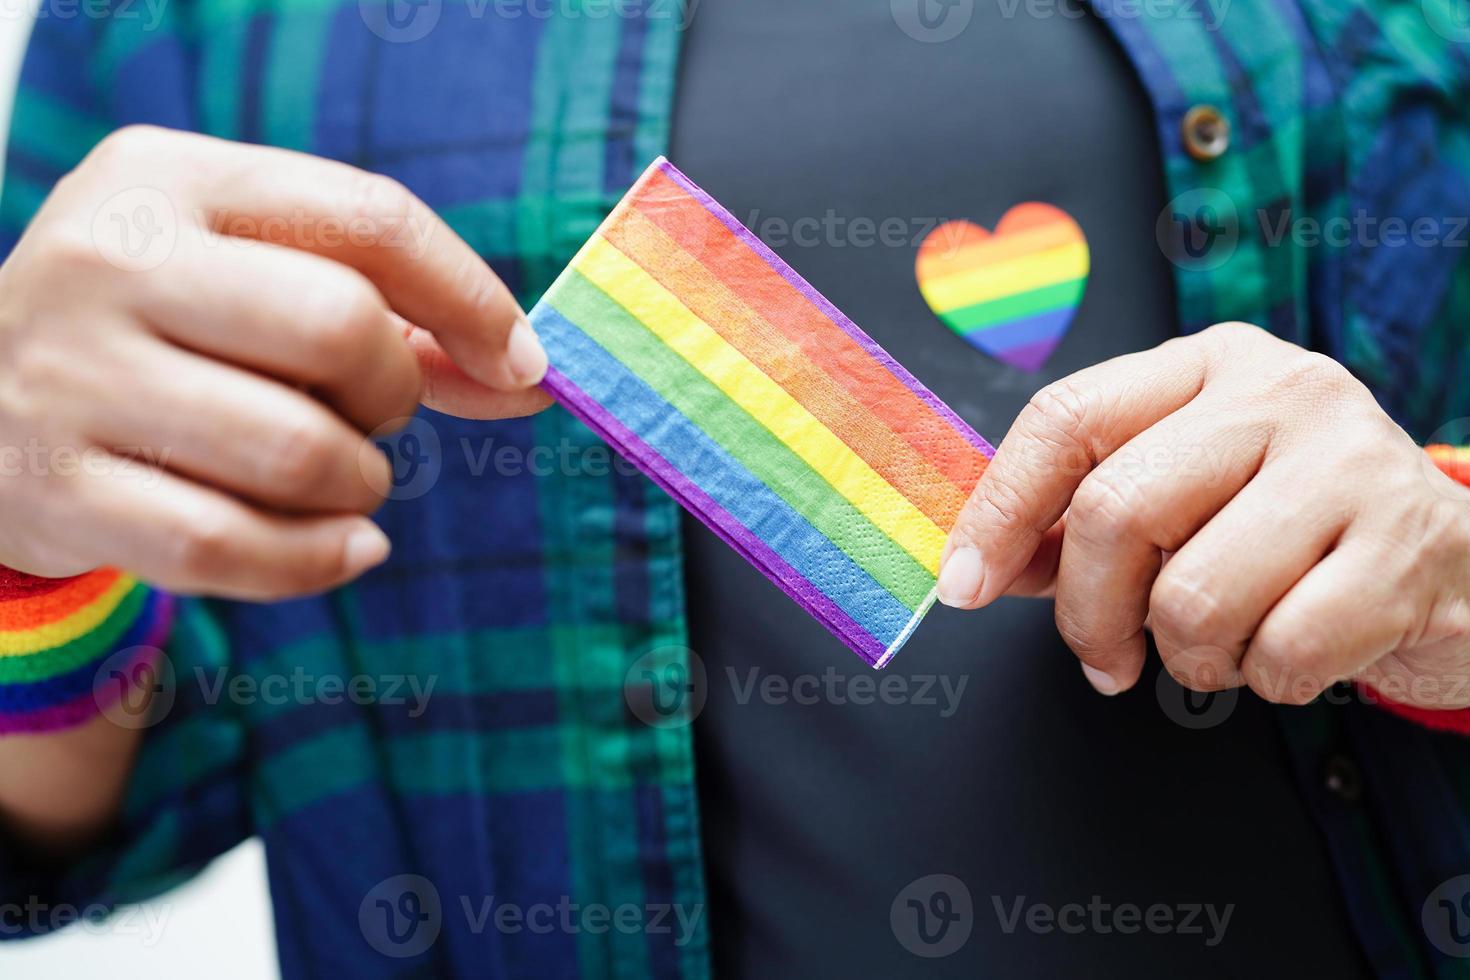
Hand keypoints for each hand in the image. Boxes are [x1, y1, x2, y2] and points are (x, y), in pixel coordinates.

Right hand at [0, 126, 551, 598]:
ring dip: (359, 483)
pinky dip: (318, 560)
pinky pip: (228, 547)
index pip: (370, 217)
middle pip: (341, 326)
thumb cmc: (170, 336)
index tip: (521, 363)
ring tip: (339, 477)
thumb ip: (396, 317)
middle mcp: (106, 258)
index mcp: (168, 179)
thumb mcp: (255, 281)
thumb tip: (532, 376)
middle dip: (394, 389)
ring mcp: (68, 376)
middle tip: (372, 413)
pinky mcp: (55, 490)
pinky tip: (348, 546)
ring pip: (297, 450)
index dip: (472, 298)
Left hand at [939, 322, 1469, 708]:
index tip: (966, 585)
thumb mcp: (1191, 496)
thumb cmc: (1297, 534)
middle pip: (1115, 510)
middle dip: (1088, 612)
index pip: (1066, 418)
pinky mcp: (1411, 545)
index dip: (1000, 510)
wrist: (1462, 568)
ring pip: (1192, 594)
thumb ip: (1089, 519)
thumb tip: (988, 564)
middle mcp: (1281, 390)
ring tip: (1225, 644)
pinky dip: (1266, 679)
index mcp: (1208, 364)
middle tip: (1106, 658)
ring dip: (1188, 656)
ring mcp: (1353, 460)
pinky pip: (1279, 649)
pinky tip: (1294, 652)